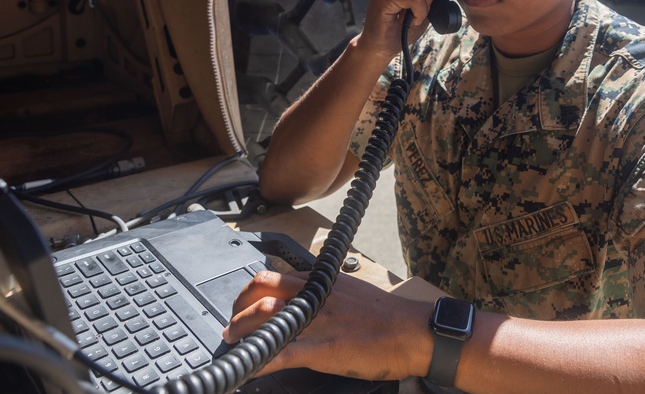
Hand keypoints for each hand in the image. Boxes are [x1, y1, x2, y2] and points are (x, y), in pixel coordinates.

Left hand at [223, 270, 432, 380]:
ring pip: (266, 317)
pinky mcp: (324, 348)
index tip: (243, 303)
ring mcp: (317, 321)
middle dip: (238, 307)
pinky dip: (260, 360)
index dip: (250, 290)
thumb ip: (327, 293)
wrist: (412, 332)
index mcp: (321, 282)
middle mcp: (315, 296)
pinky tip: (249, 369)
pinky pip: (283, 353)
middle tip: (232, 326)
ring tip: (234, 343)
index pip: (274, 276)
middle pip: (262, 290)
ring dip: (242, 331)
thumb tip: (307, 300)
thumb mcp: (352, 292)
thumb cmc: (387, 316)